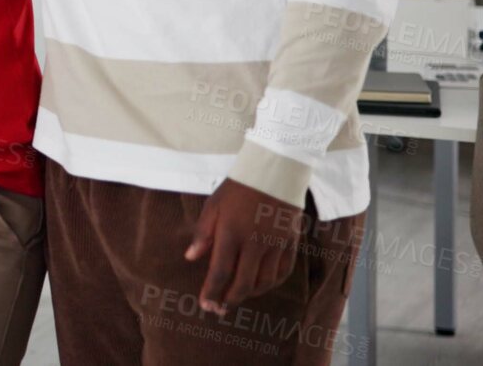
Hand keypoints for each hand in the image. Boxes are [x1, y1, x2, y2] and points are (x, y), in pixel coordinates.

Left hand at [184, 178, 304, 315]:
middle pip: (244, 283)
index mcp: (231, 233)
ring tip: (236, 296)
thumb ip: (202, 233)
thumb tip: (191, 258)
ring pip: (264, 282)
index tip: (205, 305)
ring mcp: (276, 244)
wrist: (274, 173)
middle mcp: (255, 243)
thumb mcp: (213, 206)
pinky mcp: (291, 243)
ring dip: (250, 294)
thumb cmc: (237, 189)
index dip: (212, 292)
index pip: (220, 272)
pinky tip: (260, 285)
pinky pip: (282, 273)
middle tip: (219, 309)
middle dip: (229, 300)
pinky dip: (270, 284)